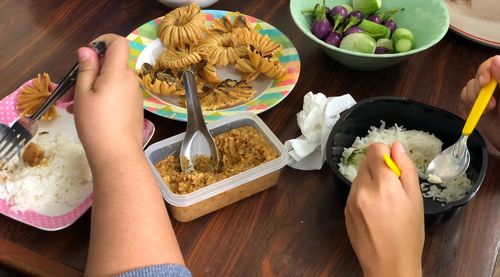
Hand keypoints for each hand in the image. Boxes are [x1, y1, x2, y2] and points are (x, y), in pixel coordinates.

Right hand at [73, 34, 142, 167]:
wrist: (117, 155)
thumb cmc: (96, 123)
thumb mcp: (84, 93)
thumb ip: (87, 68)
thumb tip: (88, 49)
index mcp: (119, 72)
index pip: (119, 43)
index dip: (103, 41)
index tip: (87, 54)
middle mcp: (131, 81)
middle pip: (111, 65)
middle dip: (89, 72)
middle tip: (69, 90)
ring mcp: (134, 96)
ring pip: (111, 82)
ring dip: (92, 88)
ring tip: (73, 106)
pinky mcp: (134, 109)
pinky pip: (117, 95)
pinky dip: (101, 98)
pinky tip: (86, 114)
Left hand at [345, 142, 423, 276]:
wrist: (389, 266)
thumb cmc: (408, 234)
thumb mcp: (415, 200)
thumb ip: (406, 169)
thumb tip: (396, 146)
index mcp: (383, 185)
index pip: (374, 150)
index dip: (386, 153)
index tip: (394, 166)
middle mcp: (362, 189)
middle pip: (365, 161)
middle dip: (378, 167)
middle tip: (392, 187)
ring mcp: (350, 200)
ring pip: (359, 176)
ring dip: (370, 181)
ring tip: (384, 203)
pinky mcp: (345, 209)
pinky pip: (354, 191)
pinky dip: (363, 194)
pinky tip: (375, 212)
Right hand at [460, 55, 499, 150]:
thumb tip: (494, 61)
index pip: (494, 62)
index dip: (486, 68)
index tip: (485, 82)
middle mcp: (497, 83)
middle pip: (480, 72)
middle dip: (480, 88)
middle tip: (490, 104)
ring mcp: (488, 94)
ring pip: (471, 85)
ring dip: (474, 98)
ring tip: (487, 111)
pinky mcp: (478, 104)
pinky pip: (464, 96)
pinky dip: (468, 104)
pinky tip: (479, 113)